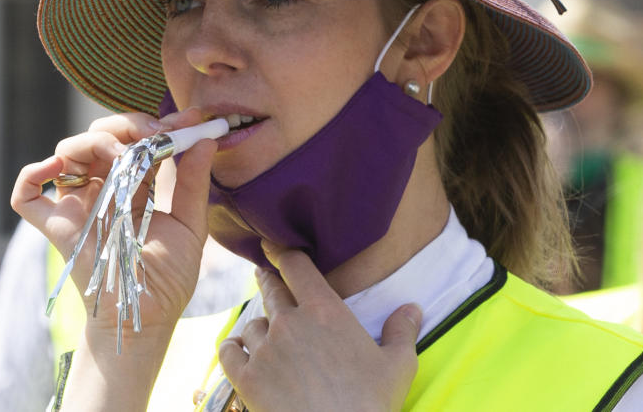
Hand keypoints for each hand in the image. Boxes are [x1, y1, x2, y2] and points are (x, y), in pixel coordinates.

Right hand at [10, 108, 217, 339]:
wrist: (146, 316)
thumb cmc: (168, 276)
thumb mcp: (190, 224)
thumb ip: (194, 182)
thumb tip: (204, 140)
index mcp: (132, 185)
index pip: (137, 141)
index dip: (157, 125)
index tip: (187, 121)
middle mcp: (102, 189)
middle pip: (99, 136)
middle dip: (125, 126)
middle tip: (152, 134)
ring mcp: (76, 205)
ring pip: (67, 152)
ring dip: (93, 142)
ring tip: (122, 156)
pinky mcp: (54, 225)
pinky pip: (26, 192)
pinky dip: (33, 172)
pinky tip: (58, 168)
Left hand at [218, 243, 420, 411]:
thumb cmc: (371, 404)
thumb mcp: (398, 366)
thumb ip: (402, 332)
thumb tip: (413, 308)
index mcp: (324, 311)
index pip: (296, 266)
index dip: (283, 252)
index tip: (273, 246)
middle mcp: (289, 322)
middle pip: (271, 289)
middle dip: (268, 281)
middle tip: (265, 276)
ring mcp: (265, 349)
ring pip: (252, 324)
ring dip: (258, 326)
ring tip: (264, 332)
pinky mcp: (247, 377)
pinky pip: (229, 351)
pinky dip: (231, 348)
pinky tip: (236, 348)